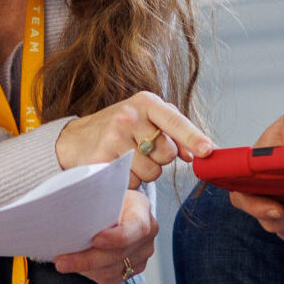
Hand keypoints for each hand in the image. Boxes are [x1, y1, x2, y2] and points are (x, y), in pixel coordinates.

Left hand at [53, 189, 157, 283]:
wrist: (114, 208)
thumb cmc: (104, 198)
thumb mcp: (101, 192)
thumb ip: (91, 200)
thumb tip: (60, 209)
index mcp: (141, 209)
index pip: (137, 227)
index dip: (117, 237)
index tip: (95, 240)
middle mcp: (147, 234)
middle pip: (119, 254)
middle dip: (88, 259)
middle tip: (62, 261)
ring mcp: (142, 254)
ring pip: (112, 270)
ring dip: (85, 269)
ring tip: (63, 263)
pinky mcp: (133, 268)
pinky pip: (110, 278)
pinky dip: (91, 274)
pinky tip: (77, 266)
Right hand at [55, 92, 212, 185]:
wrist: (76, 139)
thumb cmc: (120, 129)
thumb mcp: (147, 119)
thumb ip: (174, 131)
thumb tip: (196, 153)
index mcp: (146, 102)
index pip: (175, 122)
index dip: (193, 138)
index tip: (207, 151)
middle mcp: (130, 116)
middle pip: (167, 154)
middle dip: (160, 159)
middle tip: (142, 150)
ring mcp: (114, 137)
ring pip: (151, 172)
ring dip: (144, 173)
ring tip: (128, 159)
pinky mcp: (102, 158)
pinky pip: (132, 181)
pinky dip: (129, 180)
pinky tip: (117, 167)